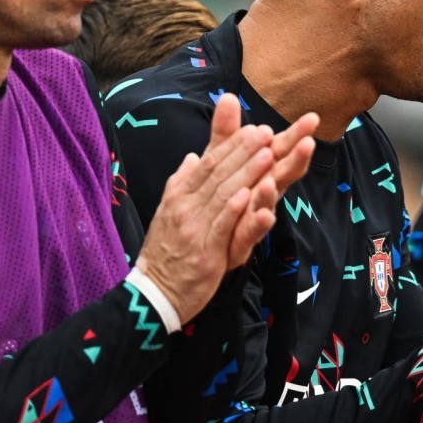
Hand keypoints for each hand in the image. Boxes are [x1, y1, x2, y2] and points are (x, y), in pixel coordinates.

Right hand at [136, 95, 280, 322]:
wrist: (155, 293)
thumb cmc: (166, 252)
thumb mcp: (169, 211)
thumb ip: (183, 182)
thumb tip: (192, 157)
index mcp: (179, 196)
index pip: (208, 164)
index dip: (231, 145)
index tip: (253, 129)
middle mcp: (185, 207)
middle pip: (217, 174)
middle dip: (243, 151)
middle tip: (266, 132)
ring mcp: (194, 229)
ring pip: (223, 195)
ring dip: (246, 173)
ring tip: (267, 154)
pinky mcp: (205, 253)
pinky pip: (221, 226)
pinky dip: (234, 209)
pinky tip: (249, 195)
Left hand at [205, 97, 317, 267]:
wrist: (194, 246)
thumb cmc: (217, 199)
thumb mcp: (219, 161)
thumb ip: (226, 133)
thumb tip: (229, 97)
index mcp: (260, 172)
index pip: (280, 150)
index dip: (295, 135)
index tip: (312, 118)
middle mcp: (262, 192)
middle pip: (282, 174)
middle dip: (295, 159)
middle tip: (308, 142)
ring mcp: (253, 216)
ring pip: (267, 202)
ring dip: (272, 191)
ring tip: (271, 180)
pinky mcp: (242, 239)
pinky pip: (251, 231)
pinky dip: (257, 223)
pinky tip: (262, 215)